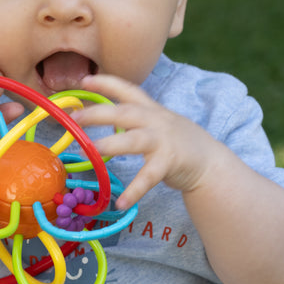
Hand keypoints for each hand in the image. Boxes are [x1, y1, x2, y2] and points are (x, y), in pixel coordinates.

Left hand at [73, 72, 283, 283]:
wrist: (209, 161)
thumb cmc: (176, 141)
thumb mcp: (156, 122)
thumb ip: (133, 117)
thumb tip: (99, 116)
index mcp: (150, 108)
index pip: (127, 89)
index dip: (106, 83)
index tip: (84, 81)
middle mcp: (155, 120)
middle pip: (124, 112)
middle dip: (98, 113)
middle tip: (75, 119)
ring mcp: (163, 141)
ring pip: (133, 141)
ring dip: (110, 145)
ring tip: (90, 153)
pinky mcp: (169, 163)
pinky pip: (148, 178)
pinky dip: (134, 191)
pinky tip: (121, 203)